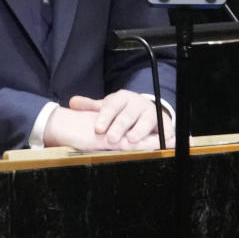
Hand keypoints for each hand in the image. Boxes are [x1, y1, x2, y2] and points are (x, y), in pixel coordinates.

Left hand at [43, 90, 173, 150]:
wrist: (143, 107)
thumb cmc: (122, 110)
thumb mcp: (107, 107)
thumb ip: (90, 107)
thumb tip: (72, 103)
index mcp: (122, 98)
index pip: (112, 106)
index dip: (105, 117)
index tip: (98, 128)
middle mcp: (137, 104)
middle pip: (128, 115)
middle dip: (120, 126)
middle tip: (112, 138)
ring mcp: (151, 112)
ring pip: (146, 120)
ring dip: (140, 130)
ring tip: (132, 139)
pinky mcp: (163, 121)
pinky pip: (166, 127)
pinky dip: (166, 132)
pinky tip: (164, 139)